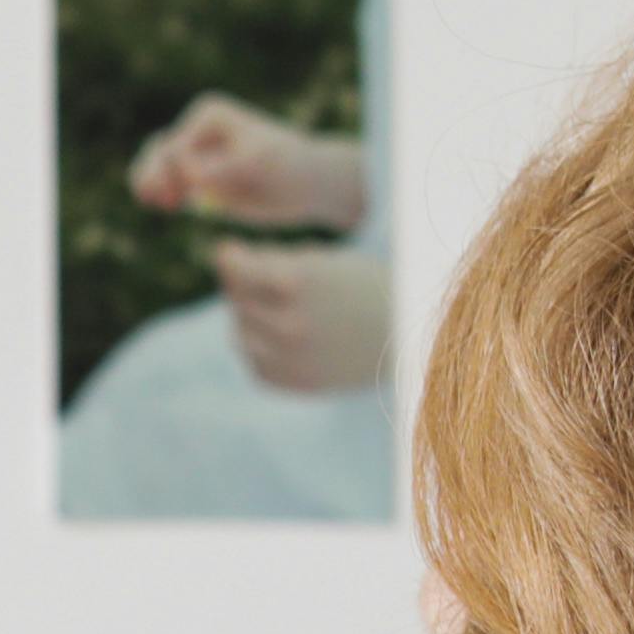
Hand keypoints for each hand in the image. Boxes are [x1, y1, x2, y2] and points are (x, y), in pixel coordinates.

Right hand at [130, 95, 367, 232]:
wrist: (308, 185)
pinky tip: (168, 207)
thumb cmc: (290, 168)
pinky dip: (158, 195)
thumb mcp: (261, 165)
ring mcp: (195, 153)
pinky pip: (164, 182)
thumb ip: (224, 168)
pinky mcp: (197, 177)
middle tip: (164, 202)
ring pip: (153, 165)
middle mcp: (197, 130)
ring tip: (160, 204)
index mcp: (209, 115)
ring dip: (149, 185)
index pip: (176, 147)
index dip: (175, 173)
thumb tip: (190, 175)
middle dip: (154, 176)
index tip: (190, 194)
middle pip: (157, 152)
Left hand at [218, 242, 391, 394]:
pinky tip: (282, 336)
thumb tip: (224, 260)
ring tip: (278, 308)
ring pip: (241, 335)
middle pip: (238, 301)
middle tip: (264, 279)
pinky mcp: (299, 382)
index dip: (228, 257)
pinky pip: (258, 364)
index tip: (227, 250)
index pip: (237, 269)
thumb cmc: (367, 287)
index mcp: (297, 282)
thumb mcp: (324, 260)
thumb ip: (272, 259)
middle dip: (244, 286)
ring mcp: (293, 357)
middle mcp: (290, 322)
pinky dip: (261, 349)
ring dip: (250, 319)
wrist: (410, 335)